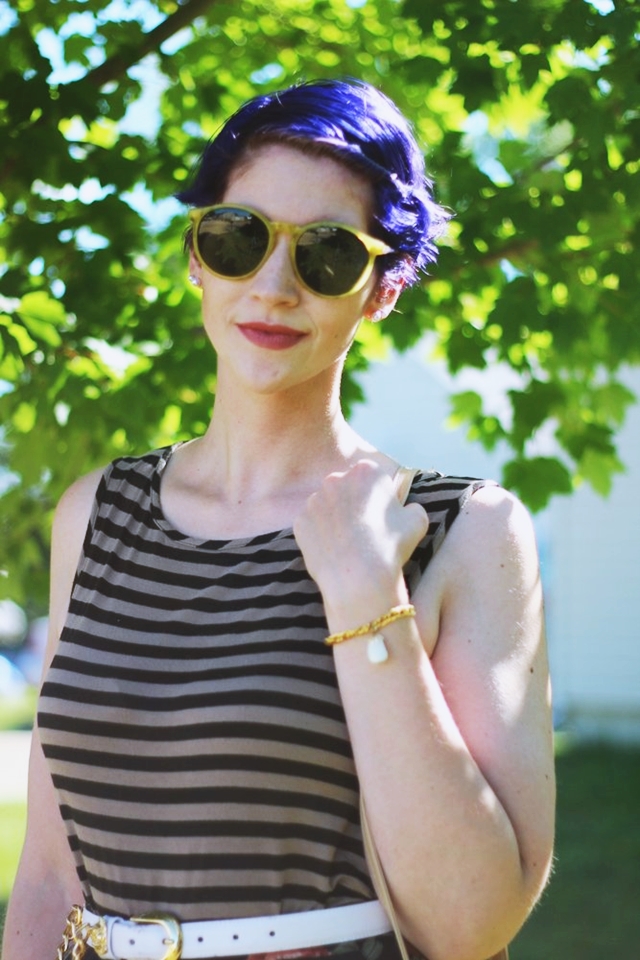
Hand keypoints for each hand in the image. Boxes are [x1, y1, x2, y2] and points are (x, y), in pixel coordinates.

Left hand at [293, 459, 428, 613]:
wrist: (359, 577)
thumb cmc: (391, 546)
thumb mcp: (418, 521)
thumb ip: (412, 507)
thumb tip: (407, 509)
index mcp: (366, 472)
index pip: (371, 476)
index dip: (377, 495)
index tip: (380, 514)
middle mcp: (336, 479)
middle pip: (345, 488)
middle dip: (352, 503)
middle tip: (363, 530)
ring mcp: (314, 500)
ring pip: (326, 505)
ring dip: (334, 518)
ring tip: (347, 543)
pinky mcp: (300, 521)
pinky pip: (312, 524)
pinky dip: (320, 534)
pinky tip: (332, 550)